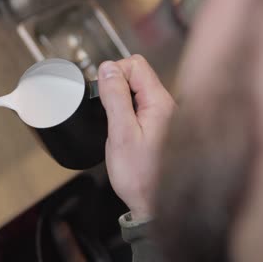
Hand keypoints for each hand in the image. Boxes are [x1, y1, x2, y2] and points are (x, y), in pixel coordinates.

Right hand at [98, 55, 175, 219]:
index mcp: (159, 103)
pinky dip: (126, 110)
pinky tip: (121, 127)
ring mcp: (163, 115)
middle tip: (107, 110)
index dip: (114, 73)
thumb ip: (115, 98)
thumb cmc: (139, 175)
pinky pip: (139, 105)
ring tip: (113, 121)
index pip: (136, 65)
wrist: (152, 202)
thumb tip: (107, 69)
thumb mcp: (120, 134)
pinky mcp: (158, 124)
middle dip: (116, 85)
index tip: (103, 92)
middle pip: (137, 74)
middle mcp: (165, 105)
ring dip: (120, 98)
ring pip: (137, 89)